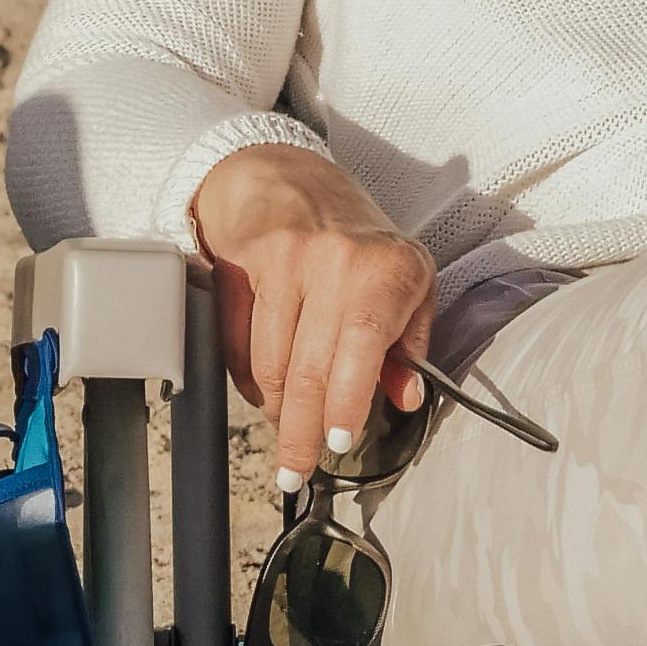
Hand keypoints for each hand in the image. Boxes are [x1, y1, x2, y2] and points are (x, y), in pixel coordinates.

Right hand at [189, 143, 436, 490]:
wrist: (285, 176)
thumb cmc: (359, 238)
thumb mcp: (410, 279)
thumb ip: (411, 342)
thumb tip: (406, 398)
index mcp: (383, 269)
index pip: (360, 349)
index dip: (345, 404)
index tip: (337, 444)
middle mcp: (330, 261)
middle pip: (308, 369)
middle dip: (302, 431)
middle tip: (298, 470)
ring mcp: (277, 262)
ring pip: (268, 364)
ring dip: (277, 410)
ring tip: (288, 428)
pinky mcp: (236, 268)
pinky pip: (235, 346)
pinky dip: (249, 381)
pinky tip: (266, 394)